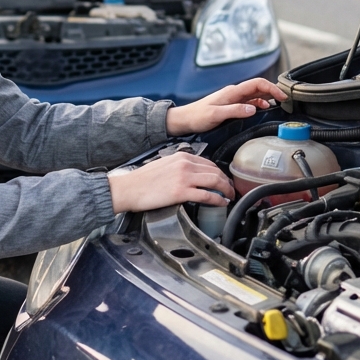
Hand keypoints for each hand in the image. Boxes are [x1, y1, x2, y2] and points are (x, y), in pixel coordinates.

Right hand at [107, 151, 232, 213]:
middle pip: (216, 171)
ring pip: (215, 181)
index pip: (208, 163)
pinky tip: (221, 203)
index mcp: (181, 156)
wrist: (128, 188)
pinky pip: (207, 195)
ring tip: (229, 197)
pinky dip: (218, 199)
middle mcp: (185, 164)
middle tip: (230, 190)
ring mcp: (184, 178)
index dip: (220, 173)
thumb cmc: (142, 180)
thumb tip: (192, 175)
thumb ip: (179, 167)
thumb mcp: (164, 165)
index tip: (223, 181)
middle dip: (227, 182)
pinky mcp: (181, 192)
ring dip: (226, 190)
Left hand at [165, 78, 286, 135]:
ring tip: (279, 104)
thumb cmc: (197, 117)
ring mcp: (233, 98)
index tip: (282, 97)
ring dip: (268, 96)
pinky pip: (250, 100)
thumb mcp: (215, 115)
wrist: (184, 119)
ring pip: (255, 93)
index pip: (257, 84)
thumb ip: (234, 111)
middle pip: (259, 86)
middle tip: (286, 100)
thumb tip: (253, 108)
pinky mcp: (231, 104)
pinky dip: (260, 102)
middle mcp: (234, 92)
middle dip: (274, 91)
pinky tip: (264, 108)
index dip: (272, 88)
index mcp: (232, 92)